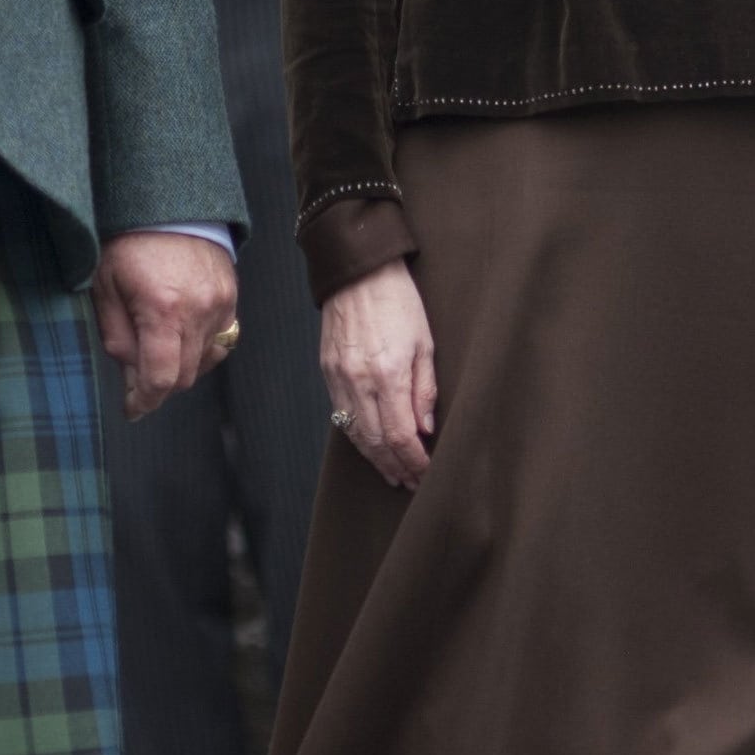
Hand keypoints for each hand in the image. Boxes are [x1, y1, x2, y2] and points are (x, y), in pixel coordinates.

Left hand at [96, 230, 238, 420]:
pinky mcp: (231, 298)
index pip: (161, 378)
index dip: (144, 401)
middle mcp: (198, 311)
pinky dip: (200, 349)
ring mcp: (221, 305)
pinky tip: (181, 337)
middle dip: (159, 386)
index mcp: (162, 308)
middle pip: (183, 376)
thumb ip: (117, 337)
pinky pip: (221, 341)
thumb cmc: (129, 242)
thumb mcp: (105, 287)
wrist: (169, 203)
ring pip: (204, 362)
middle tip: (138, 382)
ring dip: (180, 369)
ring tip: (158, 352)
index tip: (132, 409)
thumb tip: (130, 375)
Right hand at [317, 260, 437, 488]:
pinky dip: (357, 437)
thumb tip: (425, 428)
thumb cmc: (397, 300)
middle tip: (412, 483)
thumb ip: (424, 388)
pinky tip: (371, 446)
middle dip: (396, 467)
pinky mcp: (327, 371)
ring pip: (355, 433)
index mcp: (387, 374)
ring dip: (375, 458)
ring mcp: (338, 377)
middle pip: (375, 442)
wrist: (358, 271)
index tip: (427, 473)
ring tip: (393, 474)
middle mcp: (358, 381)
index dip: (414, 461)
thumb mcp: (424, 342)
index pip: (399, 435)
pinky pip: (341, 415)